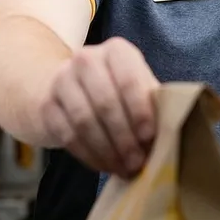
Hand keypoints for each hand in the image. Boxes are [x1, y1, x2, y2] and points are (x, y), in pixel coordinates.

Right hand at [40, 37, 159, 179]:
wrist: (65, 88)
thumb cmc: (115, 90)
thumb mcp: (137, 87)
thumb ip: (153, 104)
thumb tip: (171, 133)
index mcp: (117, 51)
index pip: (129, 80)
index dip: (140, 111)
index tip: (149, 137)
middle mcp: (86, 59)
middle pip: (106, 103)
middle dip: (124, 138)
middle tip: (138, 162)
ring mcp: (62, 80)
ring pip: (85, 121)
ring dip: (107, 151)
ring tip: (124, 169)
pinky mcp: (47, 105)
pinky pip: (68, 135)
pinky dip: (89, 155)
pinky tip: (104, 166)